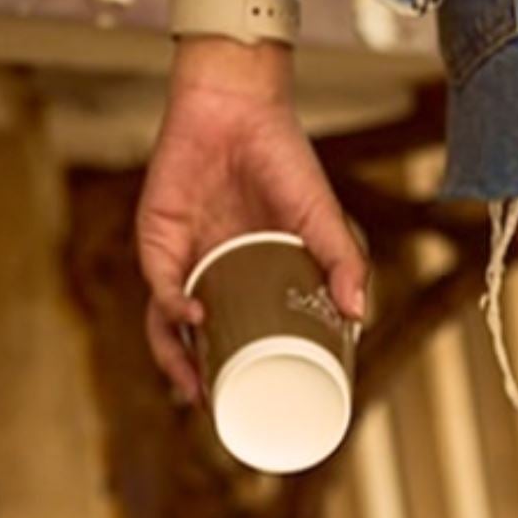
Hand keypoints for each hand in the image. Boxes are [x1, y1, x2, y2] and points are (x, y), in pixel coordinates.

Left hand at [134, 40, 367, 404]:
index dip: (243, 374)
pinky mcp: (157, 237)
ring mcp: (182, 259)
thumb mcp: (323, 218)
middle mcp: (211, 275)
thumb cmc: (282, 158)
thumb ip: (344, 262)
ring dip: (174, 359)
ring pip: (166, 325)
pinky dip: (170, 306)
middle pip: (197, 341)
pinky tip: (190, 318)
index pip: (240, 337)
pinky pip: (157, 284)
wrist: (238, 104)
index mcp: (249, 278)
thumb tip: (361, 316)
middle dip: (202, 382)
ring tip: (194, 388)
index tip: (257, 408)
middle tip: (218, 412)